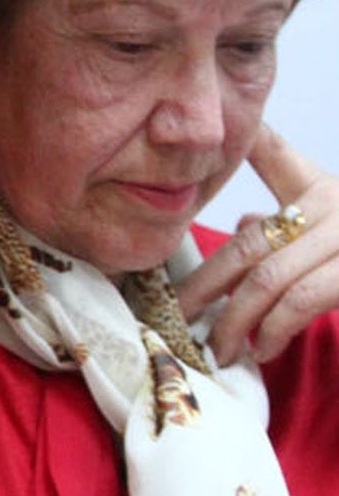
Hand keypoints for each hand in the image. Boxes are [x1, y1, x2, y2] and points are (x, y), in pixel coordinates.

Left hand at [176, 124, 338, 364]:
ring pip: (270, 278)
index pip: (273, 154)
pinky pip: (301, 299)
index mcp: (324, 190)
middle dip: (204, 286)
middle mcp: (335, 204)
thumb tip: (246, 222)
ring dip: (235, 320)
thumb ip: (290, 226)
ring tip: (219, 348)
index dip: (241, 147)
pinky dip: (273, 329)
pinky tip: (262, 348)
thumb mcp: (333, 228)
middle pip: (250, 242)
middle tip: (174, 319)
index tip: (195, 152)